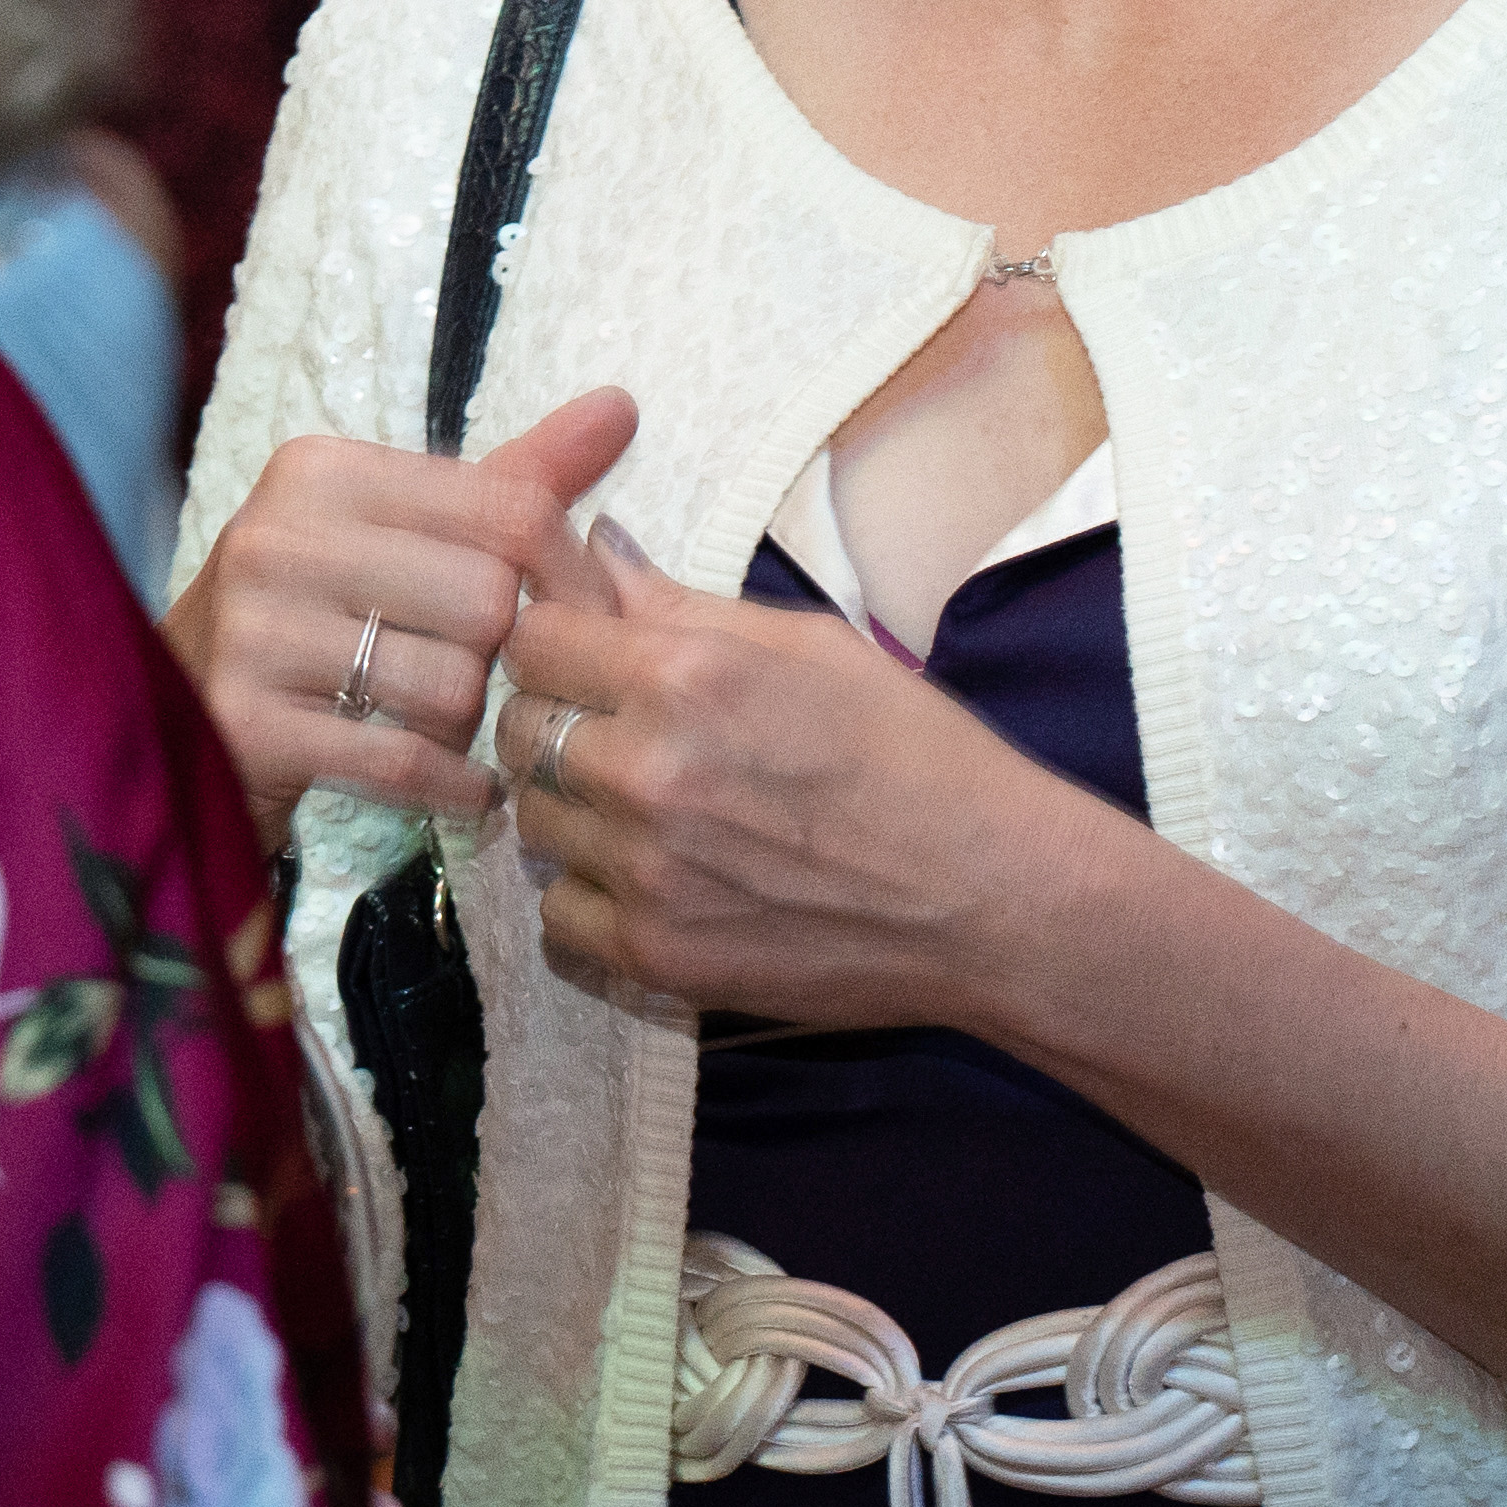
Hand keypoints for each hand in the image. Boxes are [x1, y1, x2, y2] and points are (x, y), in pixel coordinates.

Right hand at [161, 384, 642, 825]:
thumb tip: (621, 405)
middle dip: (504, 659)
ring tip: (445, 726)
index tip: (578, 620)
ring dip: (469, 728)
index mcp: (324, 471)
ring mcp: (254, 632)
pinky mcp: (249, 726)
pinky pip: (404, 763)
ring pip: (451, 688)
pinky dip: (454, 787)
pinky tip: (462, 789)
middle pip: (486, 603)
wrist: (182, 719)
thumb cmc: (323, 616)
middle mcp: (278, 537)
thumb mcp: (407, 531)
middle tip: (489, 681)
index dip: (570, 576)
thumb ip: (514, 477)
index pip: (509, 509)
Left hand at [493, 521, 1083, 1027]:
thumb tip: (598, 551)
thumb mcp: (813, 645)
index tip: (587, 657)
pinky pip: (556, 919)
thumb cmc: (916, 755)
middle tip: (619, 733)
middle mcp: (648, 772)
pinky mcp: (655, 956)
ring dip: (571, 810)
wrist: (989, 895)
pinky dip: (587, 898)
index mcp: (687, 676)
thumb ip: (685, 606)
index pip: (534, 638)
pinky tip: (651, 879)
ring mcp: (645, 873)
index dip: (556, 641)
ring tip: (647, 809)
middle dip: (556, 720)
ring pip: (531, 823)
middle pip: (516, 730)